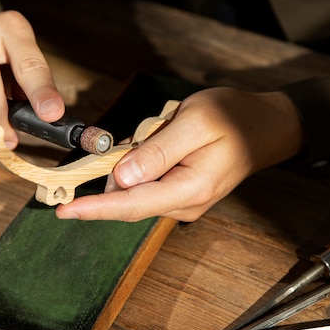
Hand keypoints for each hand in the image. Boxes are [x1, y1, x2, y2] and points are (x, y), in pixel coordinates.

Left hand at [56, 87, 303, 221]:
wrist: (265, 127)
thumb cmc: (233, 118)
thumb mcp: (195, 123)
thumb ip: (158, 151)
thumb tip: (121, 178)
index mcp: (189, 189)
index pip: (132, 205)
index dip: (94, 208)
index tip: (63, 211)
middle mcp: (184, 205)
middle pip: (130, 201)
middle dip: (106, 183)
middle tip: (105, 150)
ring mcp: (184, 202)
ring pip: (137, 191)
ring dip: (129, 167)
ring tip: (159, 131)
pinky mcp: (182, 193)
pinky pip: (148, 185)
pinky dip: (139, 167)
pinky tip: (155, 142)